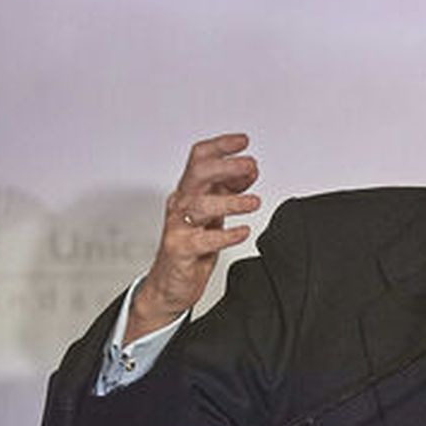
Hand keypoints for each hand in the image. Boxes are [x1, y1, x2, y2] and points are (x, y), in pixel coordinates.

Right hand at [127, 133, 260, 342]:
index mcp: (189, 191)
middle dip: (226, 165)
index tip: (243, 141)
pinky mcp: (179, 250)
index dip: (221, 145)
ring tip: (254, 203)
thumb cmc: (192, 244)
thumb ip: (229, 190)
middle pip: (198, 173)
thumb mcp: (214, 212)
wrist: (170, 284)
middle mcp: (181, 204)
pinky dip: (225, 235)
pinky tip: (242, 232)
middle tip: (251, 167)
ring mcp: (178, 226)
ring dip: (231, 200)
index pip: (199, 158)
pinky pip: (202, 240)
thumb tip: (250, 169)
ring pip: (200, 205)